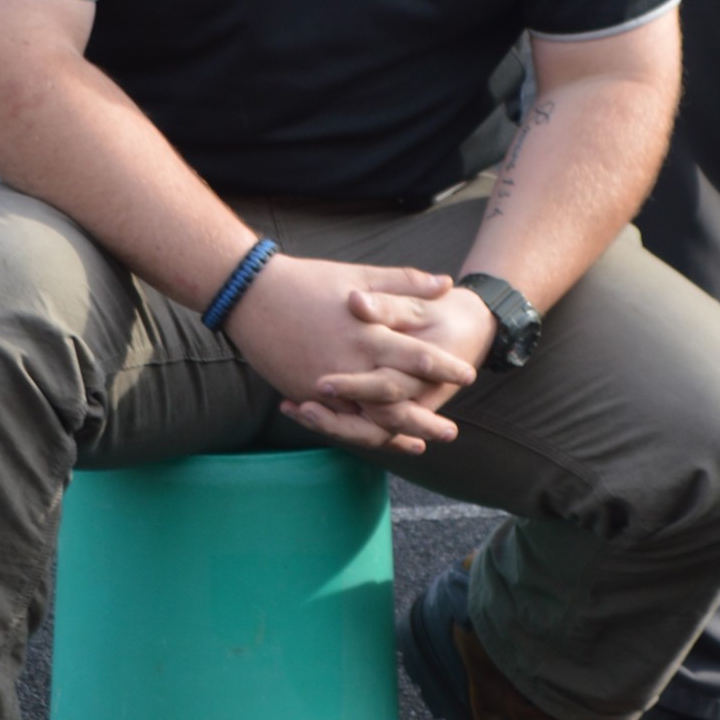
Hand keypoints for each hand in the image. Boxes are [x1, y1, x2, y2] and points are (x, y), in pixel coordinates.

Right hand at [227, 257, 481, 455]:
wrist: (251, 295)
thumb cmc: (308, 281)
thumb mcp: (360, 275)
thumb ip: (405, 284)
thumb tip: (446, 283)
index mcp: (368, 333)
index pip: (417, 357)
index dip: (445, 367)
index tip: (468, 375)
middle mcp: (350, 366)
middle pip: (398, 403)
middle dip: (426, 420)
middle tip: (451, 431)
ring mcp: (325, 385)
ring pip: (368, 422)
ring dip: (396, 435)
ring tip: (419, 444)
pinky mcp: (306, 394)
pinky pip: (339, 422)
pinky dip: (360, 432)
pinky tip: (376, 437)